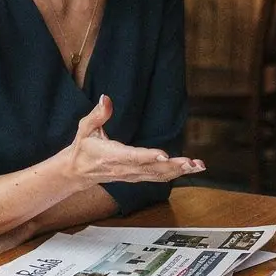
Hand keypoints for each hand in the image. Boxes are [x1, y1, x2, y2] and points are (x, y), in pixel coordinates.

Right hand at [64, 94, 205, 187]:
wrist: (77, 172)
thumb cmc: (83, 147)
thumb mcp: (84, 128)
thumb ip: (97, 115)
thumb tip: (106, 98)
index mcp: (111, 156)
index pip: (132, 157)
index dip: (148, 156)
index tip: (163, 155)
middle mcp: (124, 169)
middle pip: (151, 169)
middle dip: (173, 166)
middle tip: (191, 163)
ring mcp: (132, 175)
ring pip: (158, 175)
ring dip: (179, 171)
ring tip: (198, 166)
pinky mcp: (137, 177)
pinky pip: (158, 177)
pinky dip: (175, 174)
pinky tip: (191, 170)